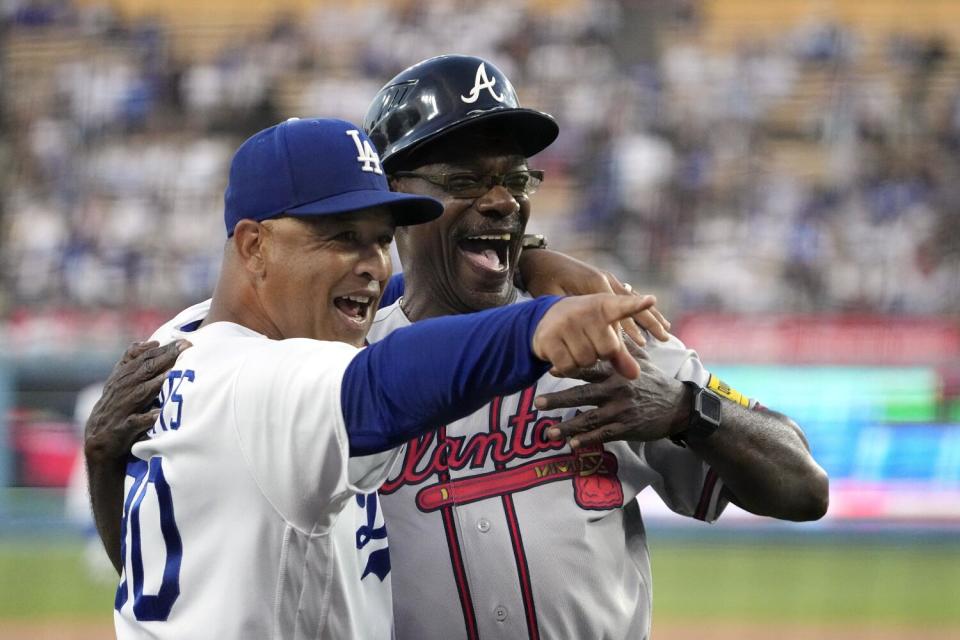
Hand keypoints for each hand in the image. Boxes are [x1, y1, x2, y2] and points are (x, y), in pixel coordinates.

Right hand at [84, 340, 189, 462]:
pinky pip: (135, 422)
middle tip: (186, 348)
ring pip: (140, 392)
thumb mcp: (120, 381)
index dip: (164, 349)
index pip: (144, 358)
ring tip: (173, 375)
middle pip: (145, 370)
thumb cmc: (115, 407)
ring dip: (156, 384)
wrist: (97, 440)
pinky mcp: (122, 427)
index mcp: (122, 376)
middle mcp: (121, 388)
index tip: (184, 341)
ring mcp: (121, 408)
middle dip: (166, 358)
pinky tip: (159, 414)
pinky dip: (147, 418)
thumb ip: (133, 360)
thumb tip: (153, 342)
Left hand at [518, 249, 670, 345]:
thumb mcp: (552, 296)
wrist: (538, 259)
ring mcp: (605, 279)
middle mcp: (604, 279)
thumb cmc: (542, 279)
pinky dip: (638, 309)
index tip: (642, 344)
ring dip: (649, 315)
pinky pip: (625, 297)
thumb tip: (581, 333)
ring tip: (665, 329)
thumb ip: (568, 312)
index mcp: (594, 283)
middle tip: (665, 338)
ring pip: (632, 300)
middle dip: (649, 322)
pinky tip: (648, 315)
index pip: (617, 311)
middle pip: (632, 305)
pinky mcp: (601, 281)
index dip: (629, 330)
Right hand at [532, 294, 655, 379]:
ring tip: (574, 347)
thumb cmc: (585, 326)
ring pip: (587, 361)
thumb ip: (621, 354)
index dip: (636, 305)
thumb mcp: (604, 333)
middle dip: (600, 354)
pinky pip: (569, 366)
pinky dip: (569, 368)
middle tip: (589, 342)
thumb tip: (634, 375)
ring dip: (583, 362)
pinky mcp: (549, 338)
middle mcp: (584, 310)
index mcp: (603, 305)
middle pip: (607, 350)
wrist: (546, 318)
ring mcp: (565, 323)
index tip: (650, 300)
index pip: (622, 307)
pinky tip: (563, 355)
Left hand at [533, 339, 690, 448]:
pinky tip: (571, 444)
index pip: (591, 369)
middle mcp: (617, 391)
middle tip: (538, 403)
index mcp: (617, 373)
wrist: (678, 407)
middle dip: (559, 400)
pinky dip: (587, 440)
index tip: (551, 369)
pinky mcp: (626, 428)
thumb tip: (610, 323)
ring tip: (548, 432)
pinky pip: (603, 435)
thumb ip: (621, 346)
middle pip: (583, 395)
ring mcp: (621, 411)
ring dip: (568, 427)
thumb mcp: (641, 360)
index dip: (571, 368)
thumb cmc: (654, 381)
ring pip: (589, 419)